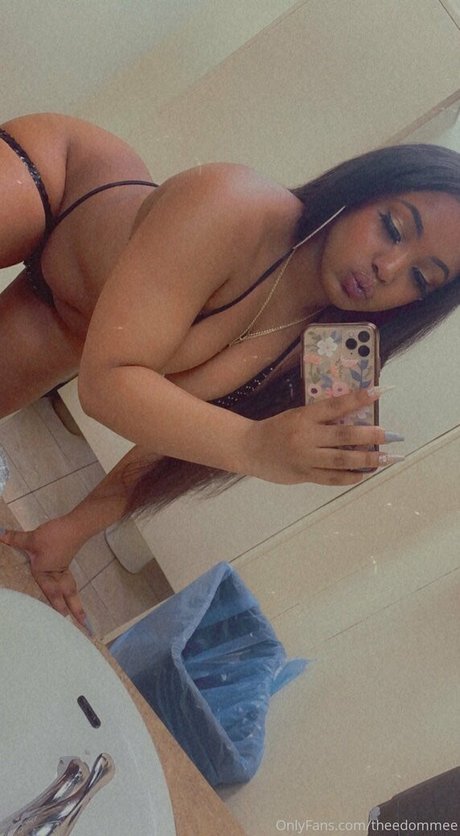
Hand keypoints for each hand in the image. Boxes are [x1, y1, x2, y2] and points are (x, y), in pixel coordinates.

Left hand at [0, 519, 86, 624]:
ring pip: (69, 587)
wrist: (75, 526)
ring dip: (75, 599)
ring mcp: (63, 567)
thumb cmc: (55, 535)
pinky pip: (68, 579)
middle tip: (83, 623)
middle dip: (75, 608)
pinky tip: (69, 589)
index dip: (56, 603)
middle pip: (67, 593)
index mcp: (46, 571)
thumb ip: (16, 538)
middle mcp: (56, 573)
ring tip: (81, 613)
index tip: (64, 616)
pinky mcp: (66, 560)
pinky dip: (70, 587)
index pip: (49, 590)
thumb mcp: (32, 538)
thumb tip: (0, 534)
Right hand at [244, 386, 397, 485]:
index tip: (378, 392)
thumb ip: (320, 418)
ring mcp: (305, 458)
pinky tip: (362, 475)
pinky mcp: (303, 475)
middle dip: (370, 436)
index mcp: (304, 416)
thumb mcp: (296, 415)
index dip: (358, 399)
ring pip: (341, 459)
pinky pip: (331, 478)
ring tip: (384, 459)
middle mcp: (307, 436)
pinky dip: (349, 477)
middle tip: (389, 435)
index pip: (335, 405)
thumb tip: (353, 419)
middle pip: (344, 435)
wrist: (249, 448)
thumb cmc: (276, 429)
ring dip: (366, 459)